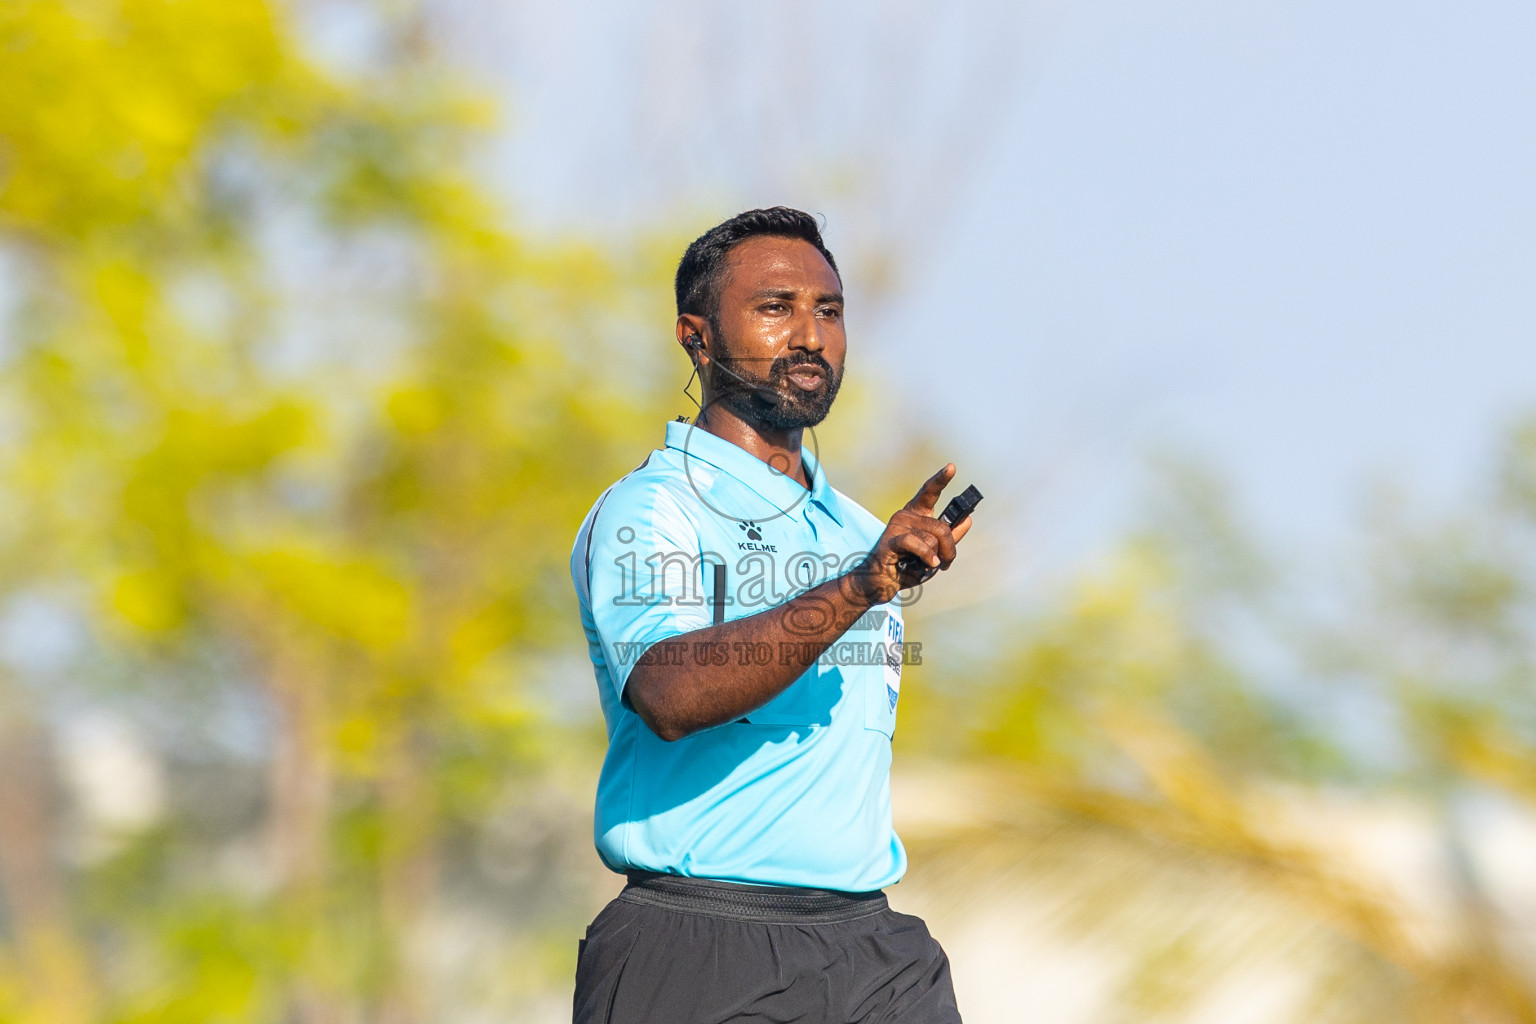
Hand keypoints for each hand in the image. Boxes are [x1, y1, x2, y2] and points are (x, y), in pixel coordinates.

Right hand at [850, 464, 972, 604]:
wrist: (879, 583)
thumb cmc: (905, 567)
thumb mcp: (934, 552)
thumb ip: (950, 536)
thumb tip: (967, 519)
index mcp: (915, 515)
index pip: (929, 492)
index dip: (941, 479)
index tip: (952, 467)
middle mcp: (905, 516)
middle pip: (941, 527)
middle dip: (949, 548)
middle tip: (946, 562)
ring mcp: (896, 526)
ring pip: (932, 538)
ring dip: (937, 557)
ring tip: (928, 566)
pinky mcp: (890, 540)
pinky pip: (918, 544)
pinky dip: (927, 556)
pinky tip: (928, 565)